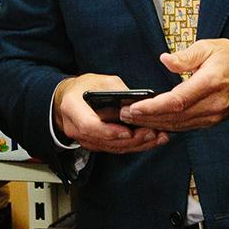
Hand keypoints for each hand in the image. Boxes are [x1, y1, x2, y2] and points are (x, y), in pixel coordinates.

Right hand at [52, 74, 168, 153]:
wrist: (70, 98)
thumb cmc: (85, 87)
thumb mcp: (100, 81)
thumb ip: (117, 91)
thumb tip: (137, 102)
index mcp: (72, 107)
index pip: (89, 125)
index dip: (109, 131)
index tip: (128, 132)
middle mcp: (75, 127)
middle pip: (104, 141)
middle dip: (130, 140)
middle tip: (152, 133)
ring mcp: (84, 139)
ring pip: (112, 148)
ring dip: (136, 145)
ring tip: (157, 137)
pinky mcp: (95, 144)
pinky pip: (115, 148)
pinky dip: (134, 145)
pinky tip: (151, 140)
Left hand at [119, 39, 228, 131]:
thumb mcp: (211, 46)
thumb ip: (186, 56)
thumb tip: (165, 60)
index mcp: (211, 83)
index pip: (176, 101)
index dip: (153, 107)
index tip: (133, 107)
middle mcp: (212, 104)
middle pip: (174, 117)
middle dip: (146, 118)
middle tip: (123, 115)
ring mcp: (213, 116)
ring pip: (178, 125)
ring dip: (153, 124)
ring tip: (131, 119)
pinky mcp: (212, 121)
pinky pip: (186, 127)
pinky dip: (167, 126)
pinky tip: (152, 123)